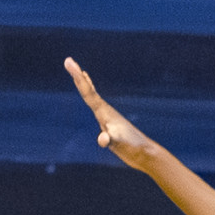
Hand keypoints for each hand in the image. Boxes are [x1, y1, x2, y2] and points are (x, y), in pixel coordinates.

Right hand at [65, 57, 160, 172]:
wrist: (145, 153)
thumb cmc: (133, 148)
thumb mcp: (119, 144)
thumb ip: (110, 140)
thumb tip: (102, 139)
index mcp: (105, 112)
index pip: (88, 92)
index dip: (78, 77)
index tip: (69, 62)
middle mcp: (105, 111)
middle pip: (89, 90)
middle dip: (78, 76)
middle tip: (68, 61)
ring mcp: (107, 117)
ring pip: (92, 96)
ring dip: (85, 84)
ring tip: (81, 73)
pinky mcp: (109, 123)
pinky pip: (96, 106)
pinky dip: (91, 97)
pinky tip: (90, 97)